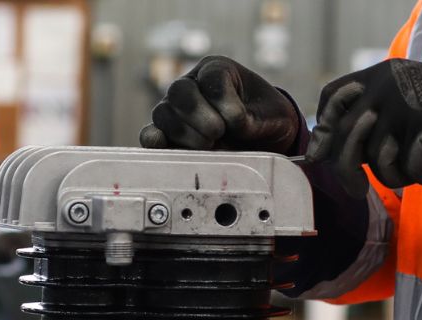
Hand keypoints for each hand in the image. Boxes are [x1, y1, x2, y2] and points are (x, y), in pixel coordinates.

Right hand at [139, 56, 303, 153]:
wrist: (264, 139)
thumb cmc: (267, 119)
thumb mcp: (271, 115)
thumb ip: (250, 120)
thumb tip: (225, 130)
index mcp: (217, 70)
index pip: (212, 78)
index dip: (224, 102)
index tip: (240, 121)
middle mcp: (192, 86)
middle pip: (179, 91)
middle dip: (199, 117)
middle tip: (218, 133)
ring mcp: (176, 110)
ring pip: (163, 113)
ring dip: (184, 133)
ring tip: (208, 145)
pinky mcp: (169, 135)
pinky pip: (150, 135)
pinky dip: (155, 142)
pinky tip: (167, 148)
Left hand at [307, 59, 421, 192]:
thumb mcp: (407, 107)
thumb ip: (373, 119)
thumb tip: (327, 151)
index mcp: (382, 73)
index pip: (335, 95)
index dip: (325, 128)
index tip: (318, 155)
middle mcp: (386, 85)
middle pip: (347, 136)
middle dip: (347, 171)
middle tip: (357, 191)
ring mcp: (402, 106)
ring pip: (378, 160)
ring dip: (402, 173)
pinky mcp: (418, 128)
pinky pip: (408, 170)